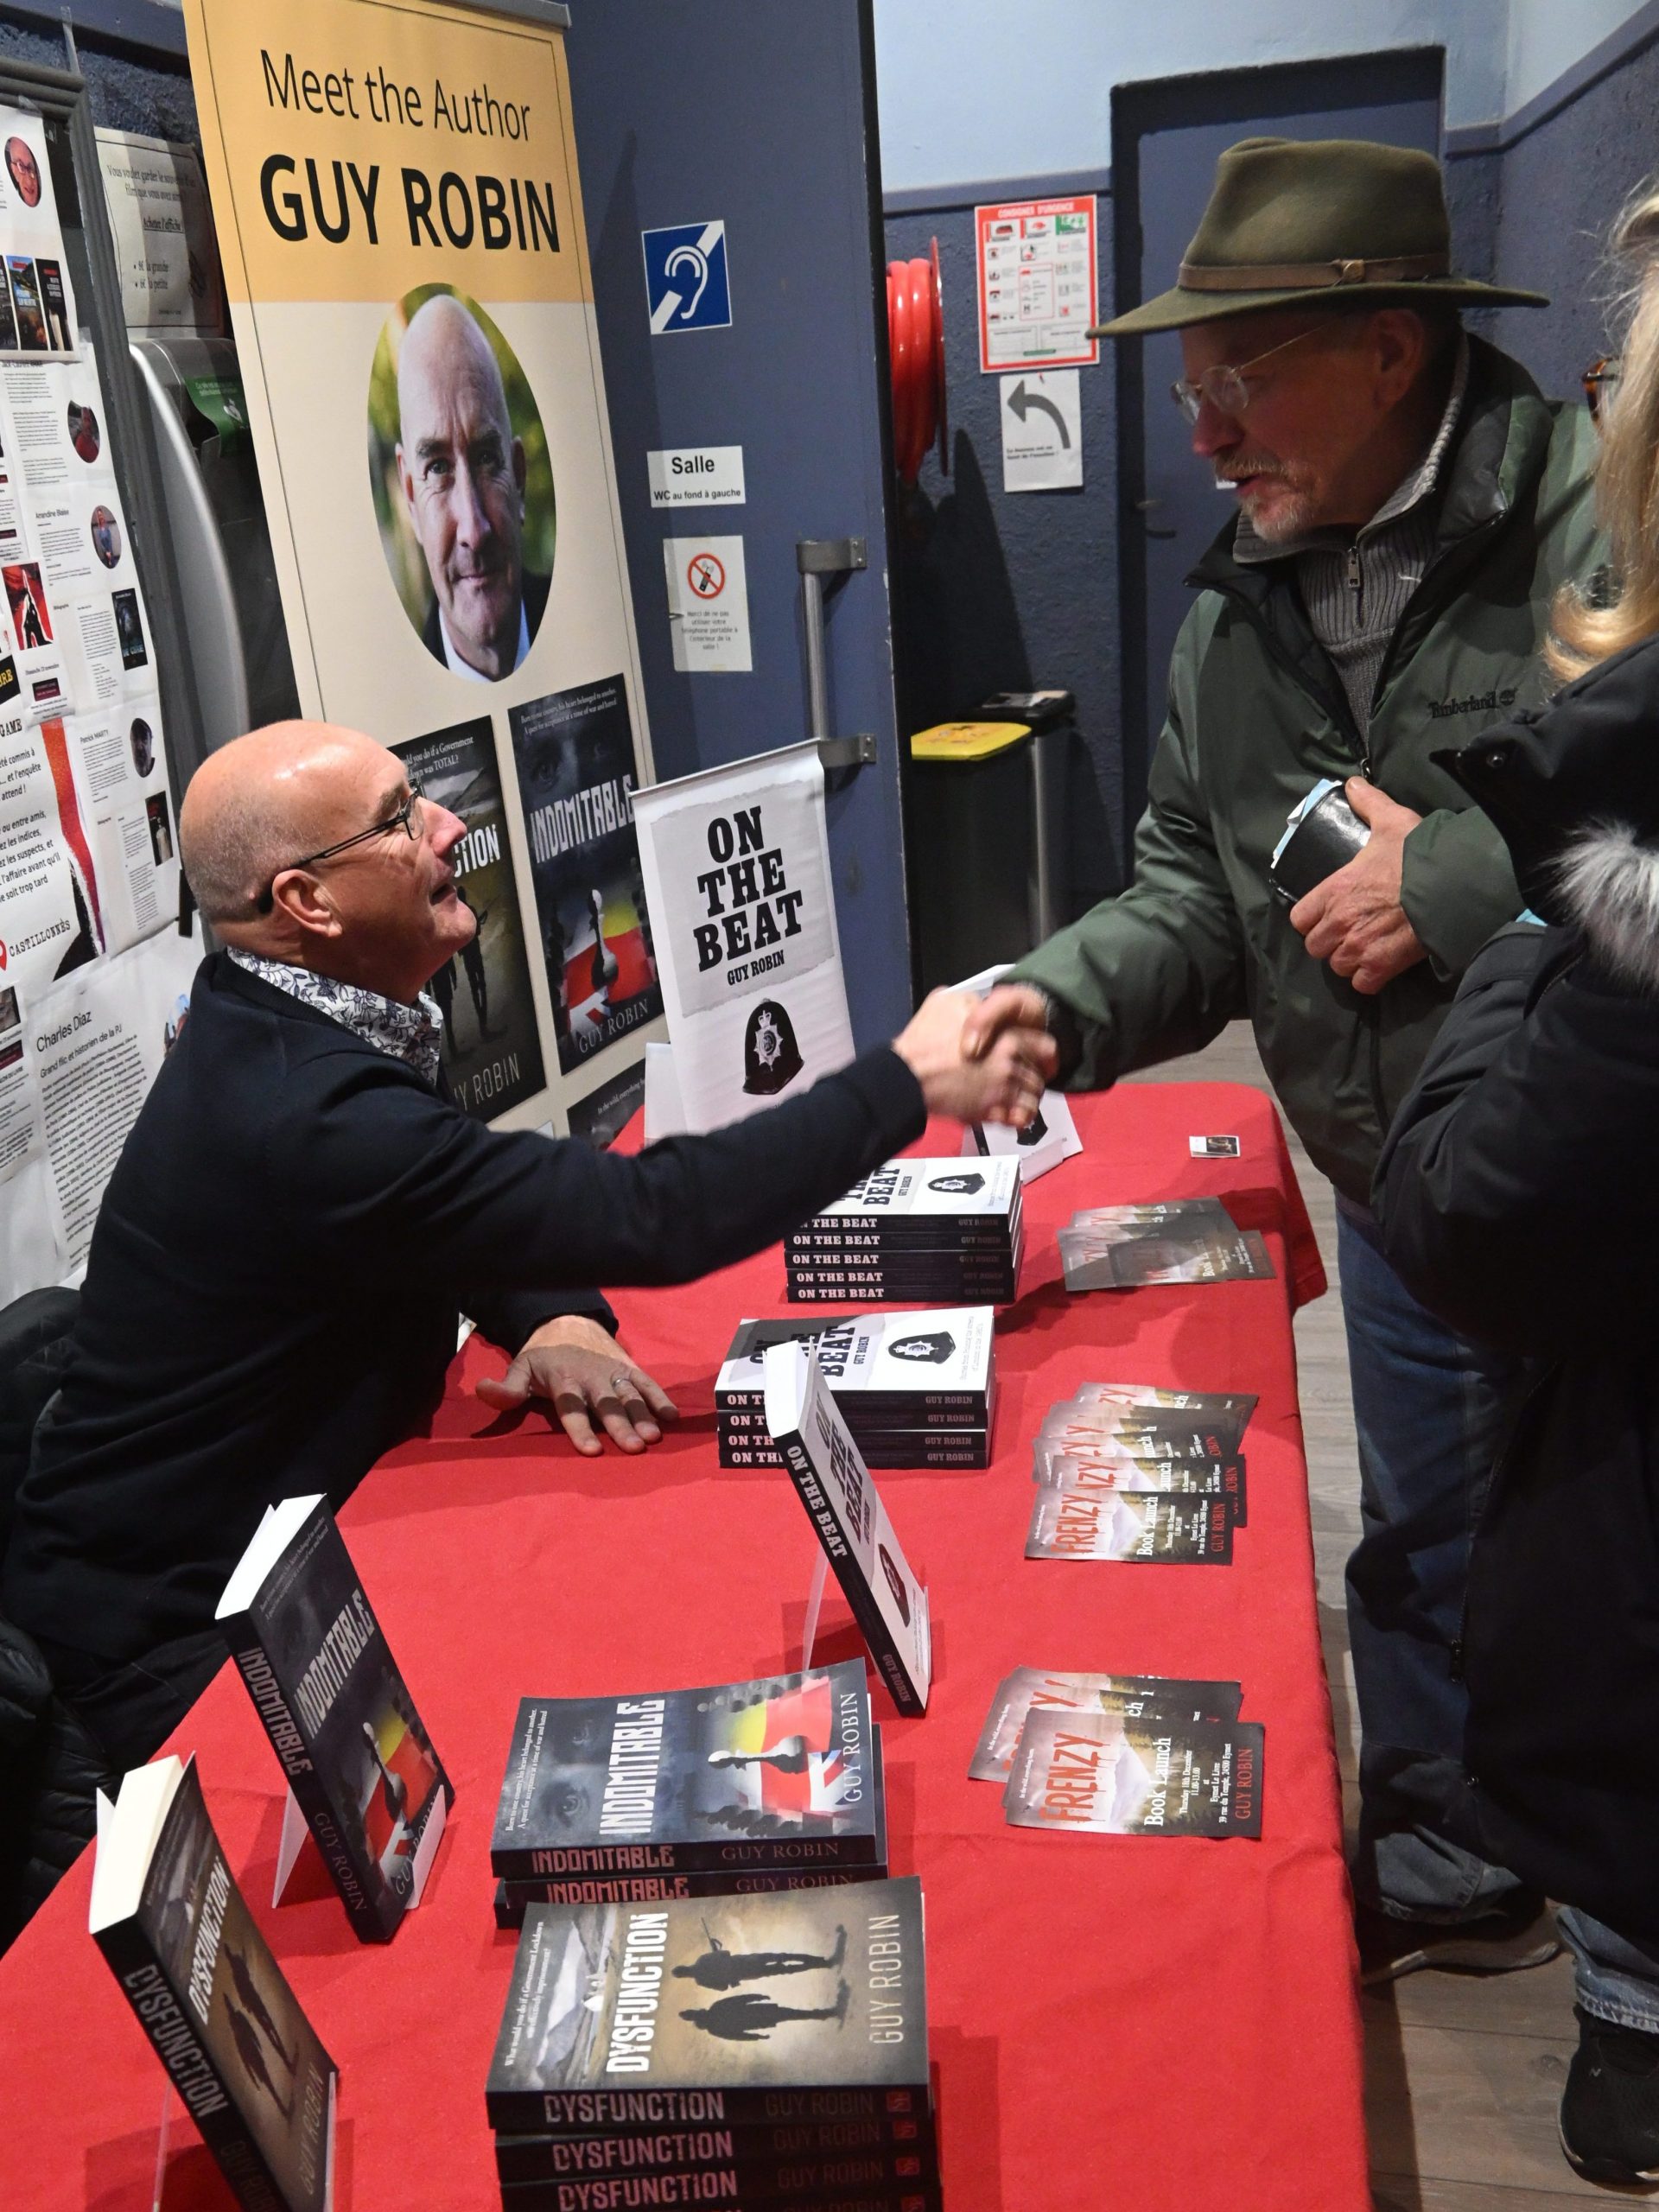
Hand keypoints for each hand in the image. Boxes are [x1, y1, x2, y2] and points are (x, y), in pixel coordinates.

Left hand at [474, 1313, 678, 1455]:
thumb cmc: (543, 1354)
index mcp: (563, 1379)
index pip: (572, 1408)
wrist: (569, 1319)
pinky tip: (672, 1416)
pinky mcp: (629, 1366)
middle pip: (606, 1404)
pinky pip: (647, 1382)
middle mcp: (591, 1377)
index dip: (581, 1428)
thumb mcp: (520, 1367)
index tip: (592, 1450)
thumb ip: (507, 1387)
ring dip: (643, 1415)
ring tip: (654, 1436)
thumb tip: (482, 1391)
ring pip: (630, 1395)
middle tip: (634, 1447)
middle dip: (621, 1425)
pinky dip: (660, 1397)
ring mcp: (613, 1371)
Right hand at [894, 985, 1055, 1126]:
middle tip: (1024, 1080)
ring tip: (1015, 1098)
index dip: (1044, 1054)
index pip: (1045, 1046)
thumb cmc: (923, 1040)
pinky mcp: (989, 1112)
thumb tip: (979, 1005)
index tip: (1041, 1059)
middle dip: (1033, 1079)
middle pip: (1039, 1076)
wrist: (906, 1075)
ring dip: (1026, 1099)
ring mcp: (1001, 1091)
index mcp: (1007, 1037)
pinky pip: (1019, 1119)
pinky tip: (1010, 1115)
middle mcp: (1009, 1065)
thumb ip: (973, 1003)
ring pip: (1032, 1099)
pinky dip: (1019, 1118)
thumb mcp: (947, 1001)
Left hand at [1289, 779, 1428, 993]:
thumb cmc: (1418, 853)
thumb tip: (1352, 783)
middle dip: (1330, 942)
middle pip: (1316, 947)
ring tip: (1367, 949)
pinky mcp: (1382, 966)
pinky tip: (1381, 966)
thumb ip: (1368, 803)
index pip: (1300, 918)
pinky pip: (1362, 984)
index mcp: (1335, 889)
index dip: (1312, 918)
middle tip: (1350, 933)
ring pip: (1338, 966)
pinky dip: (1370, 979)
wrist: (1453, 885)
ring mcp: (1359, 946)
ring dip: (1350, 960)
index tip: (1327, 915)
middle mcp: (1340, 921)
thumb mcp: (1391, 820)